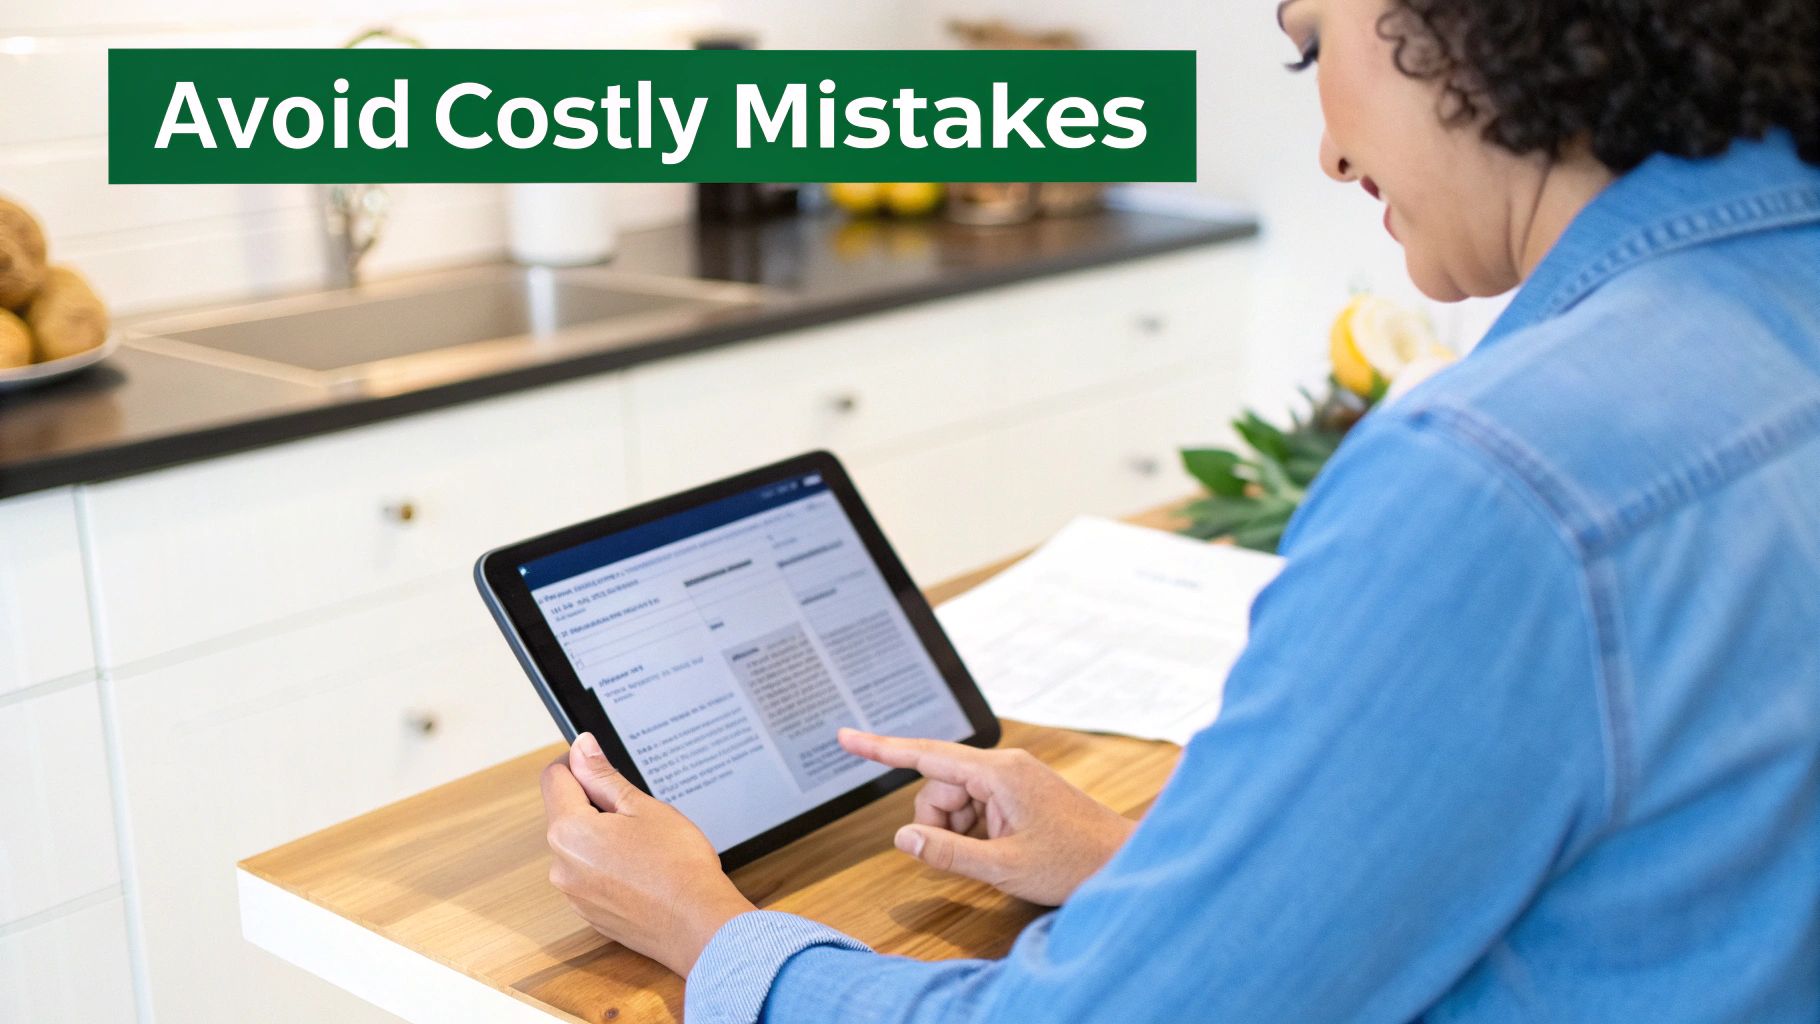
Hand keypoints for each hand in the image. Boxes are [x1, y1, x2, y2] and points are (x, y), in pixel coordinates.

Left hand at [540, 733, 755, 975]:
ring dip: (601, 836)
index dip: (578, 764)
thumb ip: (603, 776)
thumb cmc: (677, 866)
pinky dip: (607, 866)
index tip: (602, 766)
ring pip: (578, 846)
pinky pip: (588, 875)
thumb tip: (581, 748)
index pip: (554, 778)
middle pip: (565, 813)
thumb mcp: (643, 807)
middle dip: (594, 804)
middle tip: (637, 812)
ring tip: (644, 845)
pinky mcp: (588, 912)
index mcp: (569, 831)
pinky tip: (641, 870)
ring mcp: (572, 893)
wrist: (697, 925)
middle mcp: (560, 864)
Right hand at [838, 728, 1136, 905]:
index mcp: (999, 773)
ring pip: (955, 801)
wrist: (1126, 863)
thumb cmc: (1075, 863)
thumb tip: (902, 839)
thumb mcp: (1004, 867)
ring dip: (959, 832)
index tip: (845, 737)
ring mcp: (1014, 779)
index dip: (880, 748)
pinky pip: (977, 808)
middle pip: (938, 787)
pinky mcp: (1021, 793)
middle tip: (971, 857)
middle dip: (939, 823)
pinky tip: (1000, 852)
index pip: (925, 754)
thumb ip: (947, 853)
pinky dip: (975, 832)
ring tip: (995, 857)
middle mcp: (1005, 767)